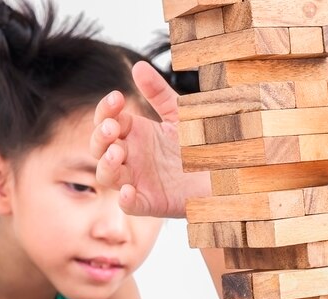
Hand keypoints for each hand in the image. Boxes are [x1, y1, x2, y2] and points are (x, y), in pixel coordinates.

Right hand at [90, 61, 209, 217]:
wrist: (228, 170)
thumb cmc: (202, 142)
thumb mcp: (181, 115)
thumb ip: (159, 93)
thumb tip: (138, 66)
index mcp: (137, 134)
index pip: (108, 120)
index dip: (106, 110)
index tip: (118, 97)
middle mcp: (133, 158)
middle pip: (100, 148)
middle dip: (100, 136)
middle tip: (113, 127)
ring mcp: (140, 181)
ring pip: (107, 176)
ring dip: (106, 165)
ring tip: (118, 152)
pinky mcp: (152, 203)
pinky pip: (131, 205)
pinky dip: (126, 199)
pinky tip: (128, 191)